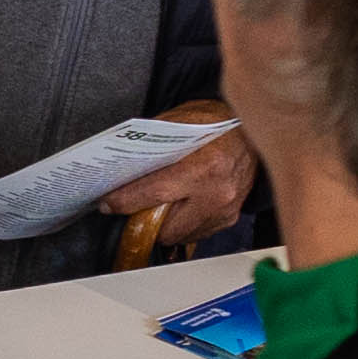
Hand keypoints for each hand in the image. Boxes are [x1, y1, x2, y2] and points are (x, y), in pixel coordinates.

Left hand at [96, 112, 253, 242]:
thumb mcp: (178, 123)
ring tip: (154, 205)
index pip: (153, 193)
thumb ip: (150, 147)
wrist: (250, 131)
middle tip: (131, 204)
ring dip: (162, 223)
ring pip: (178, 234)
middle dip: (143, 217)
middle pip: (163, 224)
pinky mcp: (228, 219)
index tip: (107, 203)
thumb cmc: (215, 124)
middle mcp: (216, 192)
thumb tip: (119, 171)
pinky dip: (181, 223)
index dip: (124, 200)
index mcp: (204, 165)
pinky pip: (194, 233)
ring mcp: (224, 209)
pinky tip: (176, 207)